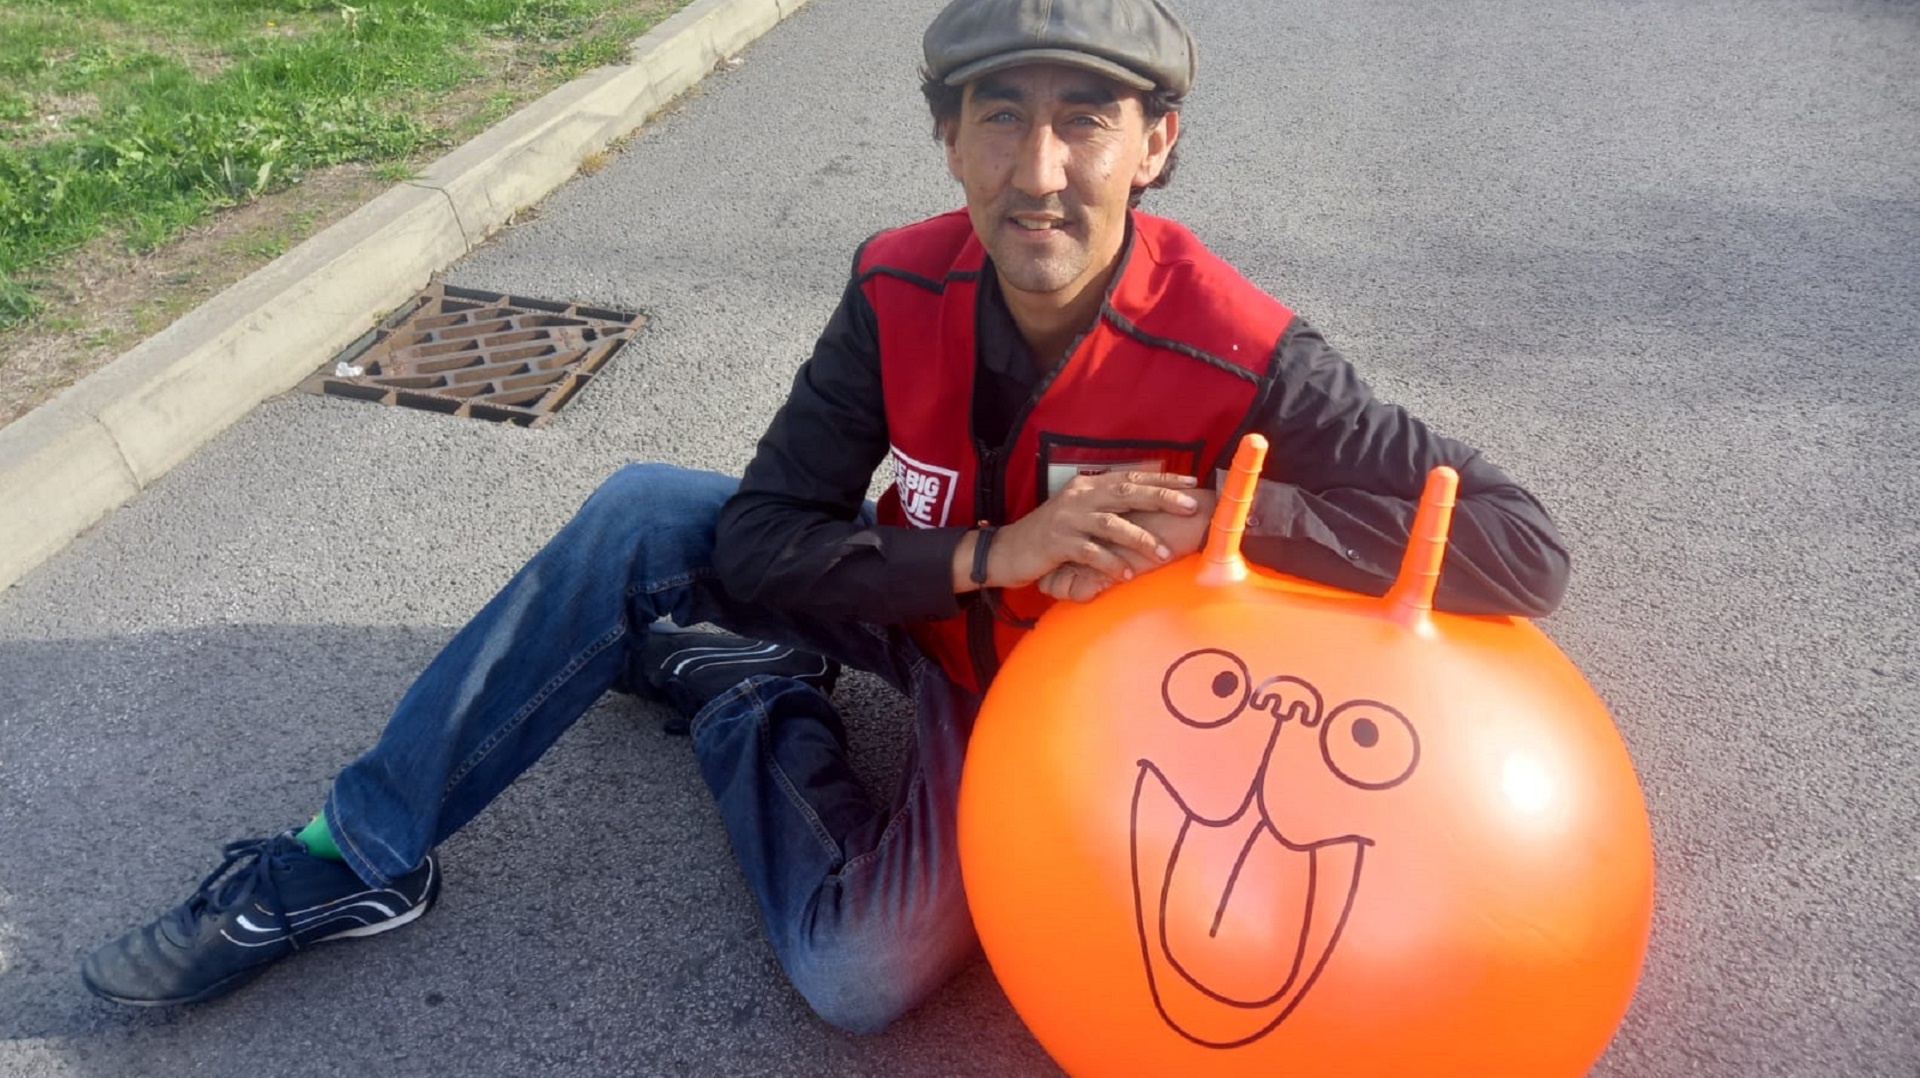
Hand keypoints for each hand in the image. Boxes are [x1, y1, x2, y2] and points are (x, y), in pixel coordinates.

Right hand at [984, 471, 1203, 589]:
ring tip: (1163, 553)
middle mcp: (1080, 496)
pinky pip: (1090, 553)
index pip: (1132, 477)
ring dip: (1140, 538)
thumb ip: (1108, 505)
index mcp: (1088, 485)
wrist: (1006, 551)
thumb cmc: (1050, 535)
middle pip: (1128, 492)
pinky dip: (1110, 563)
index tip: (1192, 485)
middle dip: (1162, 498)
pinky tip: (1126, 575)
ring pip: (1111, 524)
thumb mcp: (1080, 512)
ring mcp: (1068, 519)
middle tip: (1191, 506)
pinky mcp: (1057, 544)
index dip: (1163, 481)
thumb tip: (1146, 501)